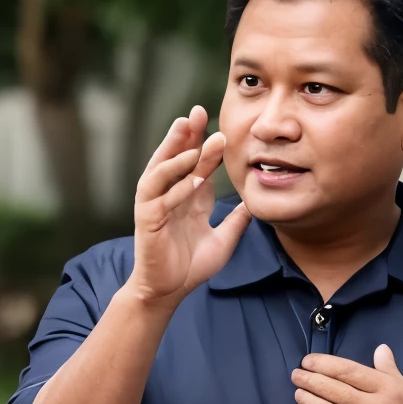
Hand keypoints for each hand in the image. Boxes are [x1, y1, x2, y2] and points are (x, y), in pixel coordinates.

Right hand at [129, 108, 250, 309]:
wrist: (168, 292)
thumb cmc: (189, 267)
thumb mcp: (222, 240)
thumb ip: (236, 221)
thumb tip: (254, 204)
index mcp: (185, 196)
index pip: (195, 162)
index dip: (204, 142)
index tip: (218, 122)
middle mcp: (168, 195)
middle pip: (176, 157)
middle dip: (186, 134)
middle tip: (199, 111)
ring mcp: (155, 205)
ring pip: (163, 170)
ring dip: (176, 150)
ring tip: (190, 131)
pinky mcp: (147, 220)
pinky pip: (161, 197)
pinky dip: (176, 186)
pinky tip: (193, 176)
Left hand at [292, 345, 402, 403]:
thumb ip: (392, 371)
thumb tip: (380, 349)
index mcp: (387, 388)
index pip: (348, 370)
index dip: (323, 364)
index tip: (308, 361)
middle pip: (333, 388)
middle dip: (309, 379)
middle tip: (296, 374)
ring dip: (307, 400)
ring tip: (297, 393)